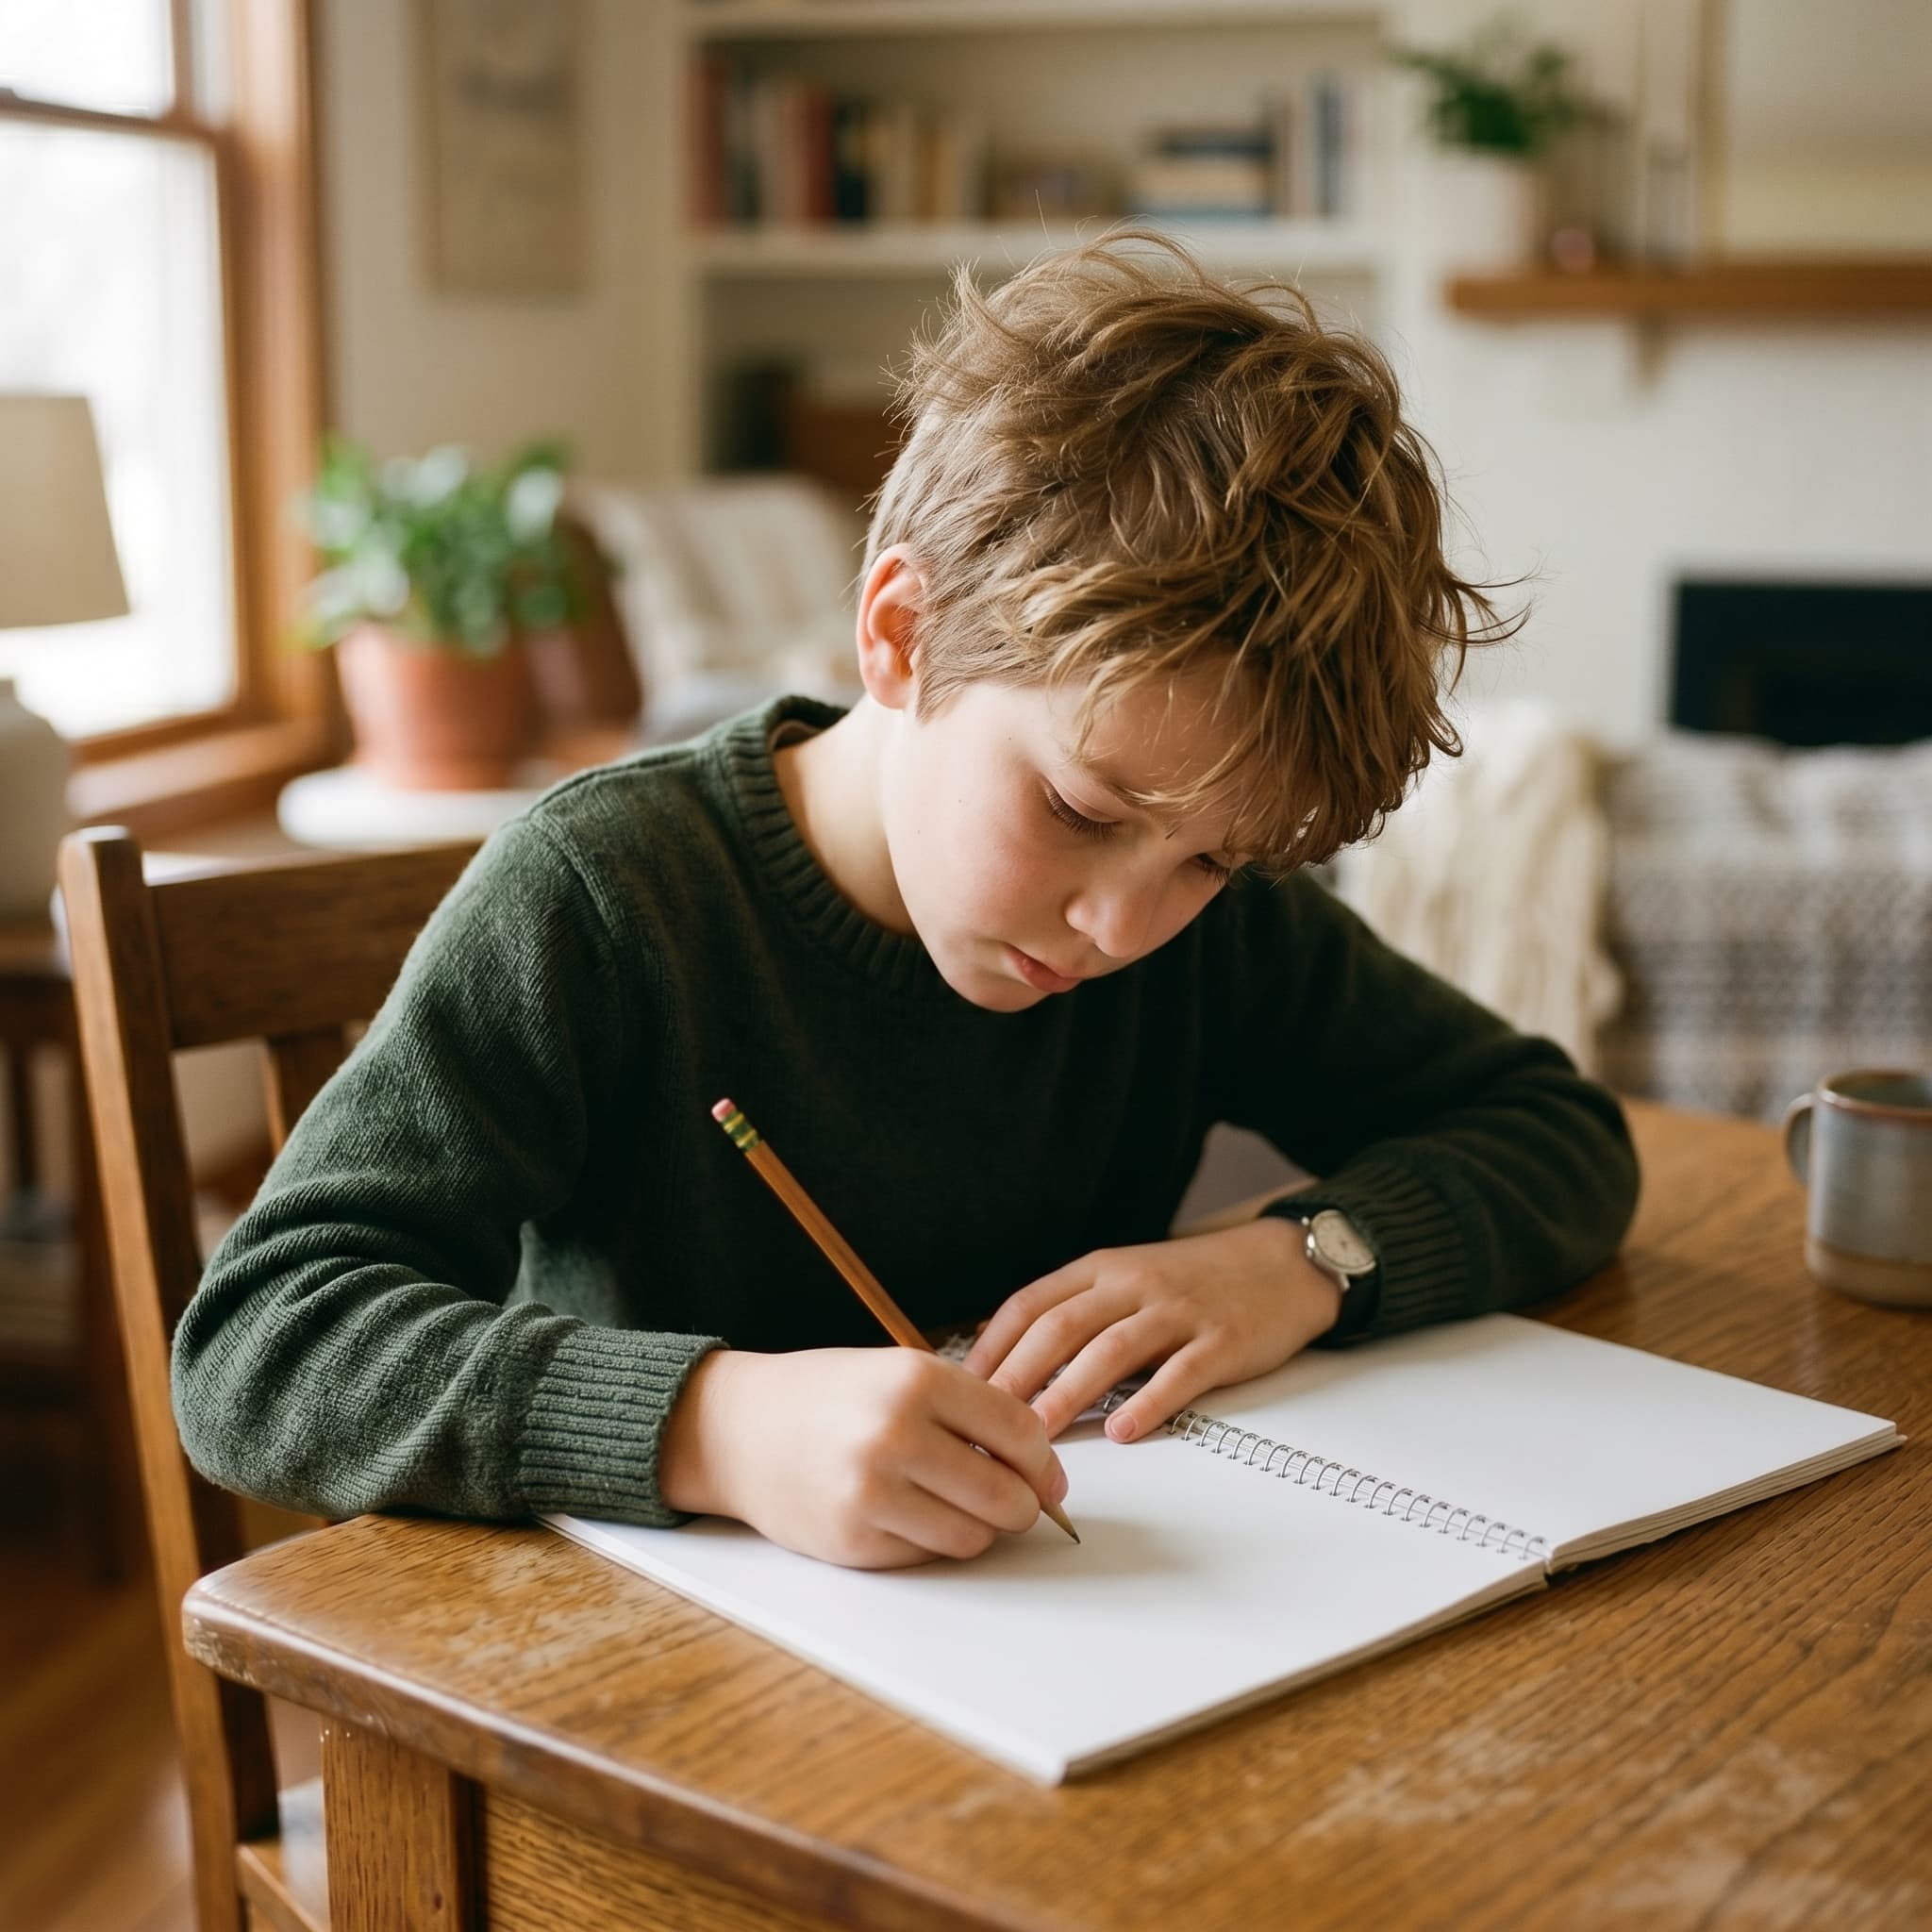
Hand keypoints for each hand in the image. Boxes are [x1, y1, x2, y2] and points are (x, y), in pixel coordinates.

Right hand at [658, 1347, 1068, 1569]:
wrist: (737, 1428)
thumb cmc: (828, 1397)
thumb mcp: (898, 1373)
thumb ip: (968, 1411)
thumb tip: (1040, 1470)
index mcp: (916, 1379)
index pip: (1020, 1432)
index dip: (1044, 1463)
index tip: (1048, 1476)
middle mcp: (896, 1434)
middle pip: (1007, 1495)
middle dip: (1023, 1506)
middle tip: (1016, 1502)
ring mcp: (872, 1492)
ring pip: (973, 1536)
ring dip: (980, 1529)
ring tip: (957, 1505)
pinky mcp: (853, 1539)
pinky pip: (927, 1556)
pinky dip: (933, 1542)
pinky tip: (910, 1515)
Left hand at [961, 1218, 1342, 1443]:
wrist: (1280, 1264)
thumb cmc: (1194, 1281)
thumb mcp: (1127, 1277)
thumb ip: (1077, 1310)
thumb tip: (1009, 1359)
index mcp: (1103, 1268)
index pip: (1032, 1303)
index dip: (993, 1346)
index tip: (962, 1387)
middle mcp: (1134, 1284)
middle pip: (1061, 1328)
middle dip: (1017, 1376)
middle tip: (984, 1422)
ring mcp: (1179, 1311)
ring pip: (1110, 1351)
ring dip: (1067, 1394)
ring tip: (1036, 1435)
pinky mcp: (1222, 1341)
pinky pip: (1180, 1374)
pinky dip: (1148, 1403)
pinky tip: (1124, 1432)